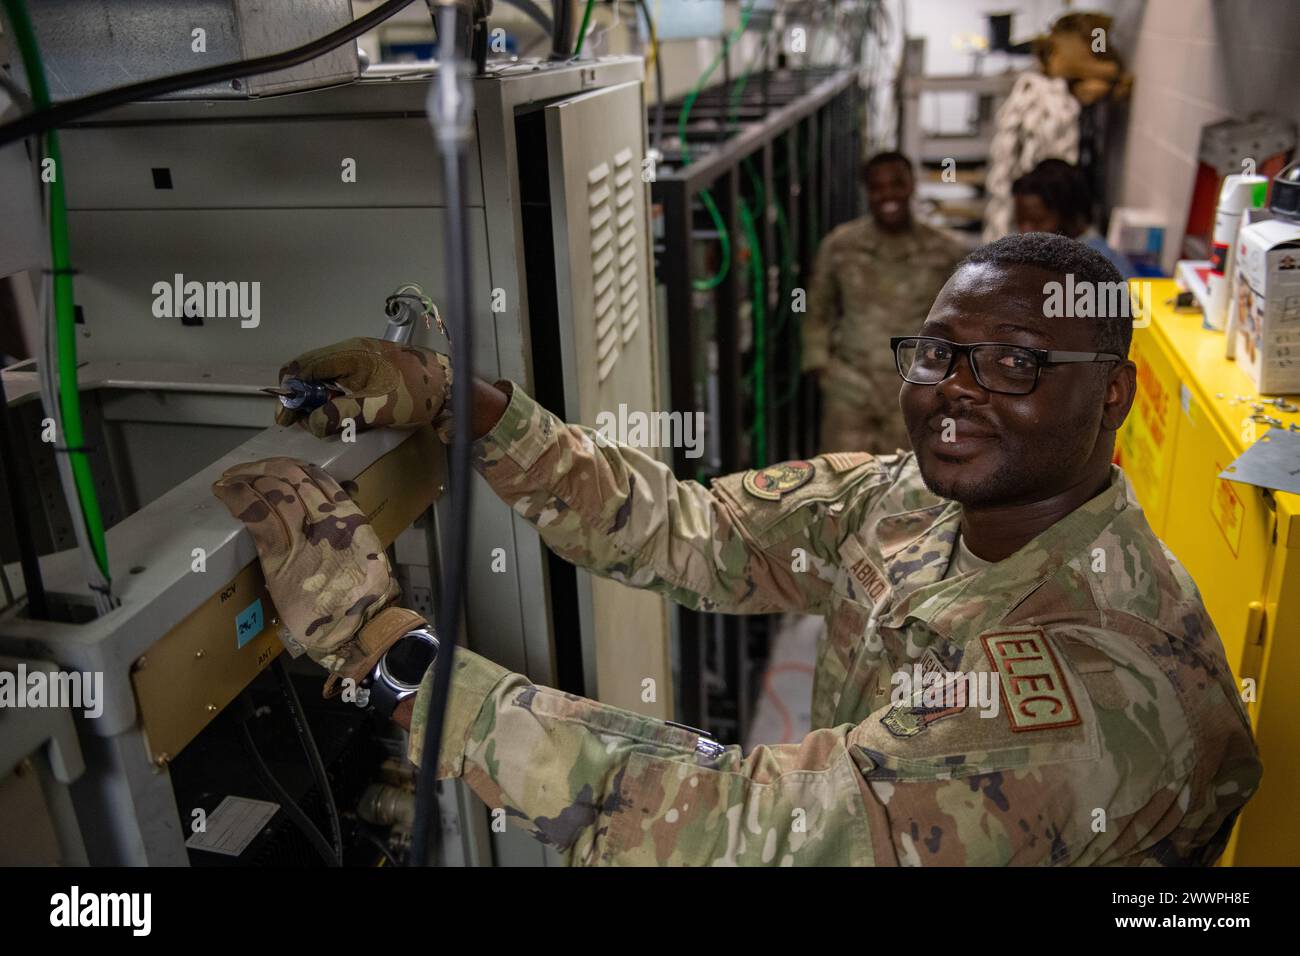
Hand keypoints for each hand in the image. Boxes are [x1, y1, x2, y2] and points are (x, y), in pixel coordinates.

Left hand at [212, 457, 408, 690]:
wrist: (359, 627)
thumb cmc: (363, 596)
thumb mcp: (365, 553)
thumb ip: (346, 532)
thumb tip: (330, 517)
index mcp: (349, 517)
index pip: (316, 476)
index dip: (288, 466)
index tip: (271, 468)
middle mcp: (328, 518)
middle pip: (290, 475)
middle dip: (262, 467)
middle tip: (242, 470)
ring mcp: (305, 534)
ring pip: (272, 490)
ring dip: (245, 478)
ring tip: (229, 478)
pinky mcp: (281, 556)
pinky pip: (257, 516)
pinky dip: (237, 499)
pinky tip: (224, 492)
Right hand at [275, 337, 452, 438]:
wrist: (453, 387)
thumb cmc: (420, 392)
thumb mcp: (379, 407)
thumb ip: (343, 414)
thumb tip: (313, 423)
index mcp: (350, 353)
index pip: (304, 366)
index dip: (290, 391)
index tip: (287, 416)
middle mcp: (351, 353)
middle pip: (310, 373)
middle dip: (301, 399)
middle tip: (300, 424)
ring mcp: (360, 362)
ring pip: (324, 380)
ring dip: (317, 402)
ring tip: (318, 424)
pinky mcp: (369, 373)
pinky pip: (340, 384)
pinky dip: (333, 400)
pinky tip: (337, 417)